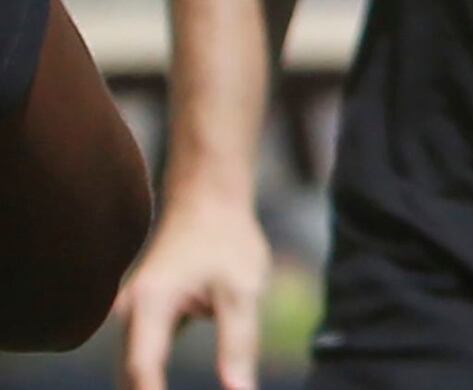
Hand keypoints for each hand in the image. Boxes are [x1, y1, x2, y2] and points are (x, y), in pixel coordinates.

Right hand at [118, 187, 270, 389]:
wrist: (207, 203)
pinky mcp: (137, 321)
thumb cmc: (228, 242)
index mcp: (149, 306)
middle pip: (131, 378)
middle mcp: (126, 315)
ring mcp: (127, 318)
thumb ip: (238, 344)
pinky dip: (149, 385)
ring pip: (131, 373)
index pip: (143, 372)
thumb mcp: (243, 290)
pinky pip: (138, 362)